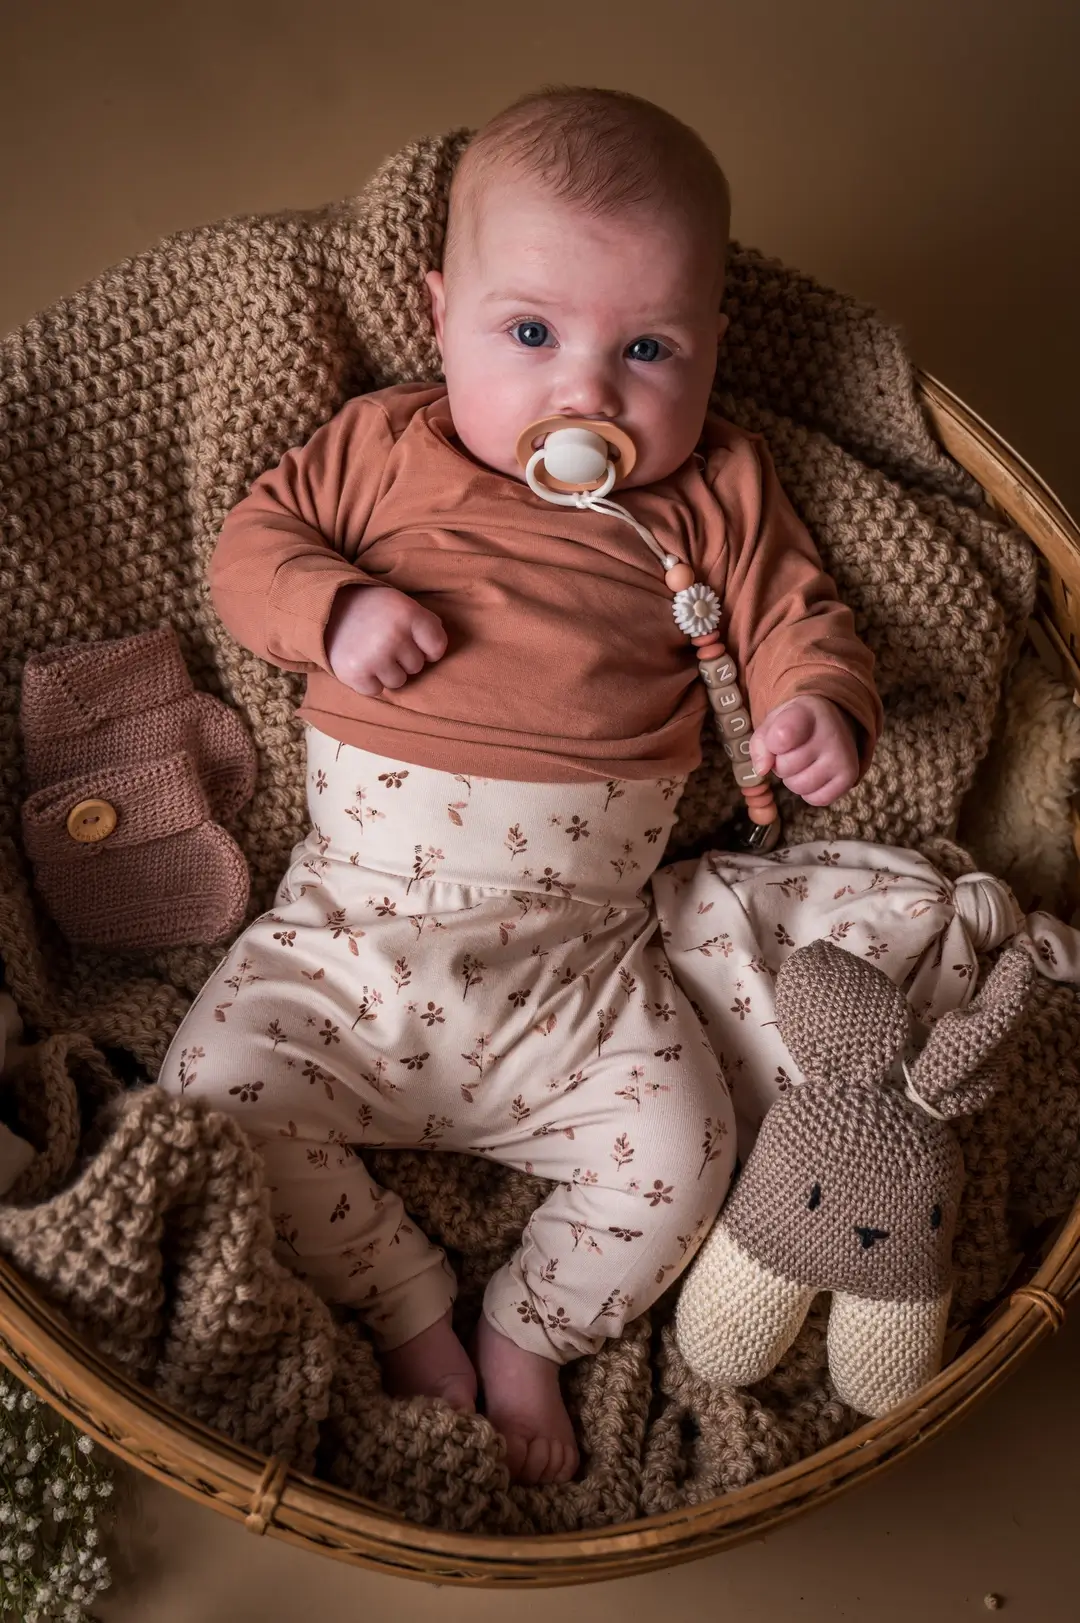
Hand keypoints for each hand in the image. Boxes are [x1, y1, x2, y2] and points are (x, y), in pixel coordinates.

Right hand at [325, 585, 446, 696]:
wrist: (327, 608)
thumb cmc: (373, 609)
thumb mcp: (401, 603)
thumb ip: (425, 624)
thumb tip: (437, 650)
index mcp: (409, 614)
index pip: (437, 648)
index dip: (426, 647)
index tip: (412, 640)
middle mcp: (394, 635)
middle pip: (417, 666)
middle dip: (403, 657)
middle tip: (383, 641)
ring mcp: (374, 657)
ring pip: (398, 681)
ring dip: (387, 671)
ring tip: (372, 652)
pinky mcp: (355, 674)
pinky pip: (376, 690)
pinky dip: (368, 681)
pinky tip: (361, 662)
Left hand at [749, 696, 858, 807]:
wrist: (833, 723)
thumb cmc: (795, 725)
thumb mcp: (772, 724)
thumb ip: (759, 744)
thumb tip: (761, 770)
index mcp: (806, 712)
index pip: (782, 736)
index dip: (772, 744)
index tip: (778, 738)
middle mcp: (830, 733)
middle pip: (785, 767)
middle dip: (781, 764)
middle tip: (793, 751)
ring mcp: (842, 757)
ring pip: (798, 786)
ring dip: (794, 779)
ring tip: (803, 762)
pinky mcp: (849, 778)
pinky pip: (815, 799)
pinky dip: (809, 792)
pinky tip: (815, 773)